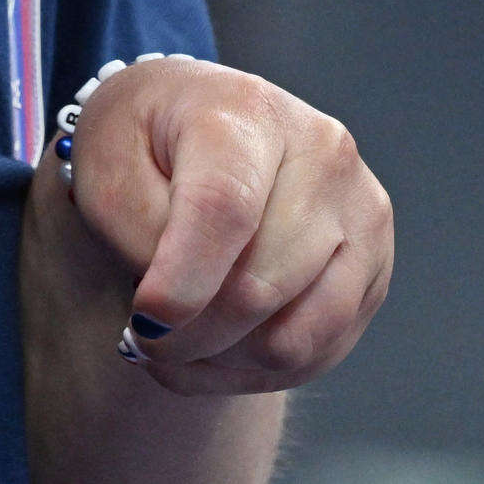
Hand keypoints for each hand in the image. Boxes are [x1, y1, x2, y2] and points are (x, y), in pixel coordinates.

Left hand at [67, 60, 392, 395]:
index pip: (226, 209)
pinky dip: (253, 370)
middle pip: (259, 287)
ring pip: (294, 338)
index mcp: (249, 112)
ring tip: (179, 340)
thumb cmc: (146, 145)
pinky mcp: (373, 265)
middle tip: (143, 336)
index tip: (142, 325)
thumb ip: (142, 237)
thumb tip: (176, 316)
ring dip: (222, 361)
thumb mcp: (110, 170)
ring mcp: (360, 211)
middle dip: (187, 336)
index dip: (182, 284)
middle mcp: (323, 154)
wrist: (193, 124)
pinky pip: (316, 354)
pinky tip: (216, 344)